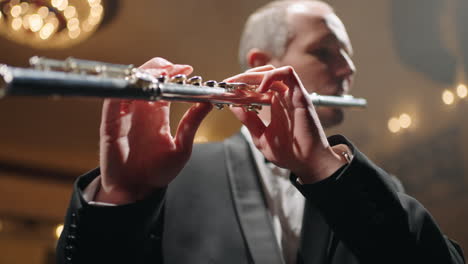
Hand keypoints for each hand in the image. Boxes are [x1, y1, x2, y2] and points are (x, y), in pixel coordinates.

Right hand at [96, 57, 212, 203]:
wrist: (137, 191)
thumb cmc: (158, 172)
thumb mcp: (182, 147)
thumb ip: (191, 123)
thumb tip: (208, 103)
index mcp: (157, 115)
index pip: (164, 86)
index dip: (173, 74)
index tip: (187, 69)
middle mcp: (140, 111)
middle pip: (146, 80)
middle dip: (159, 68)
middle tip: (174, 67)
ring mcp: (124, 115)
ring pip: (130, 85)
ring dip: (143, 75)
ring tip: (159, 72)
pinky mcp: (110, 124)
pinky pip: (112, 102)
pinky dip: (122, 91)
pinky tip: (137, 86)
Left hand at [225, 65, 347, 182]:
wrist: (308, 163)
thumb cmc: (289, 154)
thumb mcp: (261, 136)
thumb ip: (248, 121)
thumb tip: (234, 107)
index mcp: (275, 105)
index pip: (256, 86)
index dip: (240, 86)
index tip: (226, 90)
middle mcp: (284, 97)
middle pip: (262, 75)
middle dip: (242, 78)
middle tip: (228, 84)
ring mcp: (292, 95)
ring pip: (272, 71)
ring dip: (253, 74)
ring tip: (240, 85)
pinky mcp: (300, 95)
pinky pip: (288, 74)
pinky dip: (271, 76)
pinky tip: (260, 88)